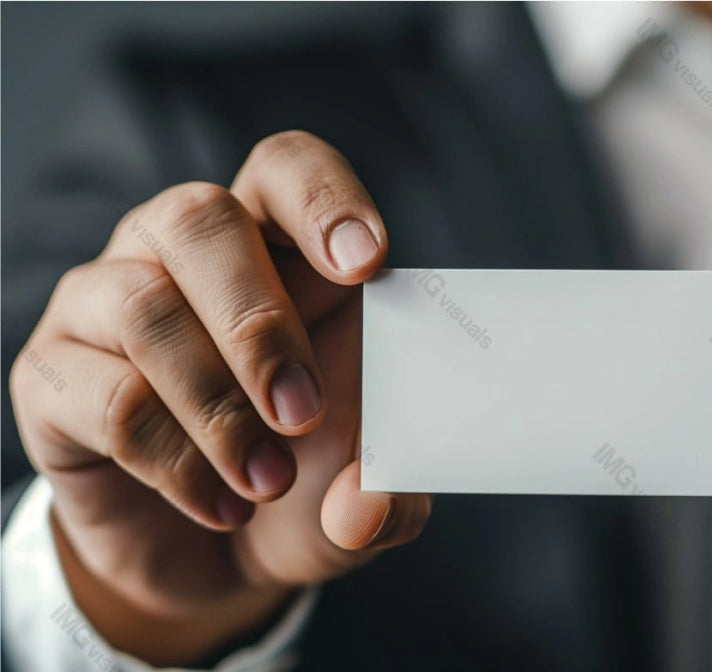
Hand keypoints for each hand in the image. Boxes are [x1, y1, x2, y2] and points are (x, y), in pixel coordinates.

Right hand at [9, 131, 430, 665]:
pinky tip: (221, 504)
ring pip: (144, 308)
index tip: (366, 264)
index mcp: (273, 242)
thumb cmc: (300, 474)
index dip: (322, 198)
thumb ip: (387, 484)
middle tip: (302, 411)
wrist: (213, 552)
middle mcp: (177, 251)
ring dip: (216, 407)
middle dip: (258, 322)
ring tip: (269, 480)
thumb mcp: (364, 477)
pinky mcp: (52, 376)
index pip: (285, 168)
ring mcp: (102, 303)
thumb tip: (364, 506)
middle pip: (200, 219)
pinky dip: (175, 462)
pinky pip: (107, 398)